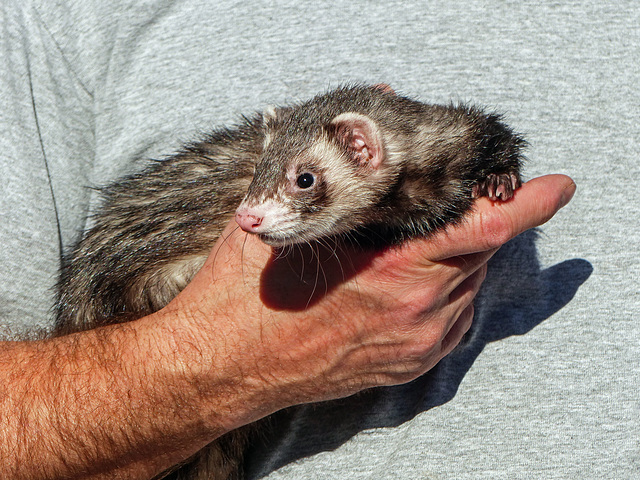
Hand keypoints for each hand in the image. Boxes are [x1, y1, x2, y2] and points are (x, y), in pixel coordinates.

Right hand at [162, 174, 575, 429]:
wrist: (218, 367)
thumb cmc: (244, 295)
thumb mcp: (283, 222)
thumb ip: (331, 165)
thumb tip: (365, 109)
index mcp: (391, 272)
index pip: (483, 232)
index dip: (526, 204)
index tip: (554, 187)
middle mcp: (415, 313)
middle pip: (480, 255)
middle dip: (478, 223)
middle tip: (458, 201)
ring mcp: (413, 345)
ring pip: (468, 287)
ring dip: (460, 257)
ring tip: (426, 237)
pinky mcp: (404, 366)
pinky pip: (453, 321)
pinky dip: (449, 290)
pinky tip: (419, 277)